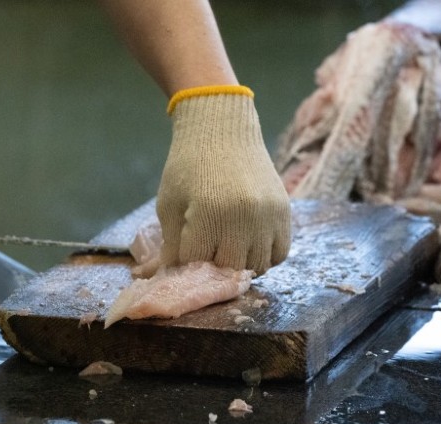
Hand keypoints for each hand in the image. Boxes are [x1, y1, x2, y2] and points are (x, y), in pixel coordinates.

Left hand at [157, 89, 290, 274]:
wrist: (222, 129)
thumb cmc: (187, 166)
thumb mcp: (168, 205)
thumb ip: (169, 245)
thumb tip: (156, 277)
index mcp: (209, 215)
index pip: (196, 264)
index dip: (184, 266)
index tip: (181, 257)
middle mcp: (244, 219)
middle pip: (229, 271)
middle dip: (211, 271)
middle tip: (202, 258)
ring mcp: (268, 218)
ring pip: (256, 268)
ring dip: (238, 269)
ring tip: (223, 253)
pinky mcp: (284, 214)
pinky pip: (279, 254)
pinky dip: (263, 259)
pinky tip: (246, 249)